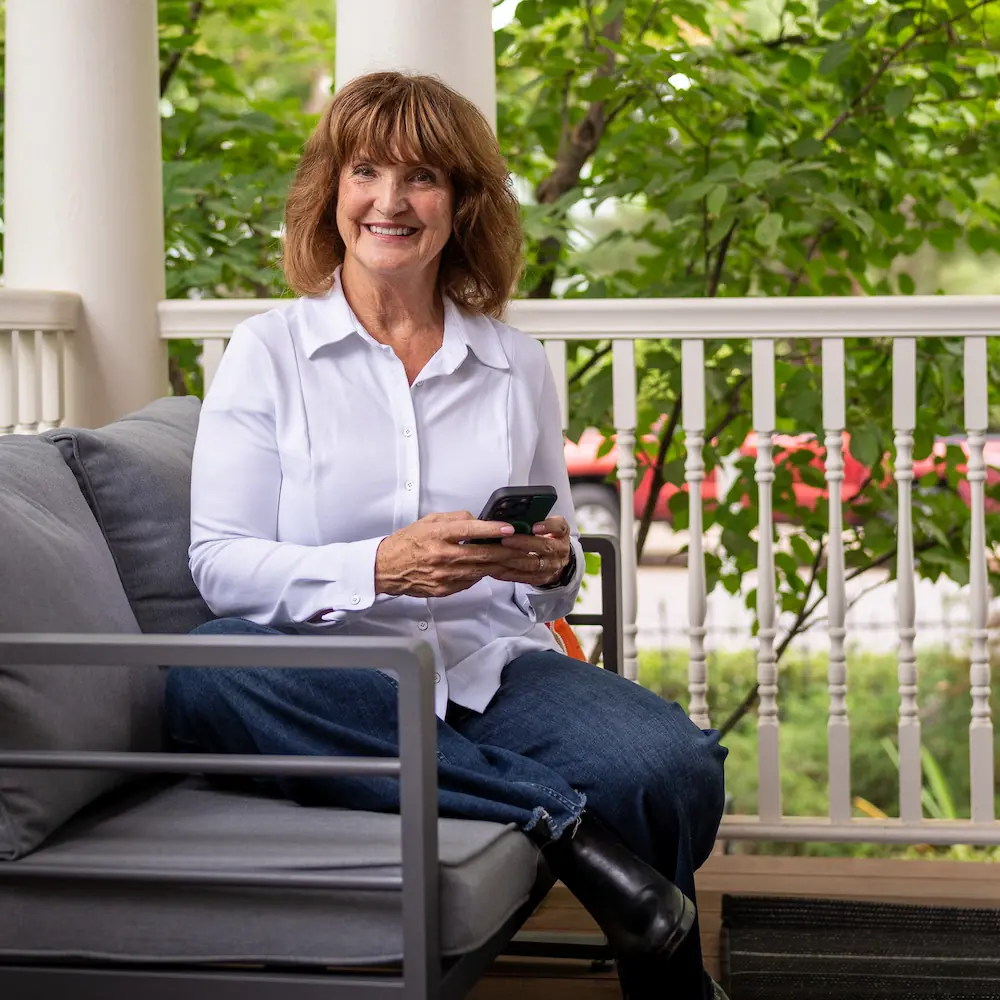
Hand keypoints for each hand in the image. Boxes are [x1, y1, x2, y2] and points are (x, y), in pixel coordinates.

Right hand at [375, 511, 516, 597]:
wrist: (387, 568)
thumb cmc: (408, 543)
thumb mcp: (429, 521)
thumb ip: (454, 518)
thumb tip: (477, 520)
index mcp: (437, 535)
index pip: (469, 530)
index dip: (491, 529)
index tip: (508, 529)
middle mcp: (441, 555)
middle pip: (480, 554)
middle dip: (506, 551)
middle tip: (523, 548)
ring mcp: (443, 575)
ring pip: (479, 570)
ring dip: (500, 565)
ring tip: (516, 560)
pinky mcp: (444, 589)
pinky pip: (470, 581)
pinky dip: (481, 574)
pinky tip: (491, 568)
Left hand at [489, 516, 572, 586]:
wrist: (554, 558)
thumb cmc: (544, 536)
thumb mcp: (543, 525)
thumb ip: (531, 520)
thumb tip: (508, 516)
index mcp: (562, 532)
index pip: (559, 527)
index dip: (548, 526)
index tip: (534, 526)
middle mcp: (561, 550)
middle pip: (545, 547)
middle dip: (523, 543)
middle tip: (505, 539)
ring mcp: (553, 566)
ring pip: (533, 564)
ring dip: (513, 559)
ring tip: (497, 554)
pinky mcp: (542, 578)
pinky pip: (525, 577)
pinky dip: (509, 572)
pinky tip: (496, 567)